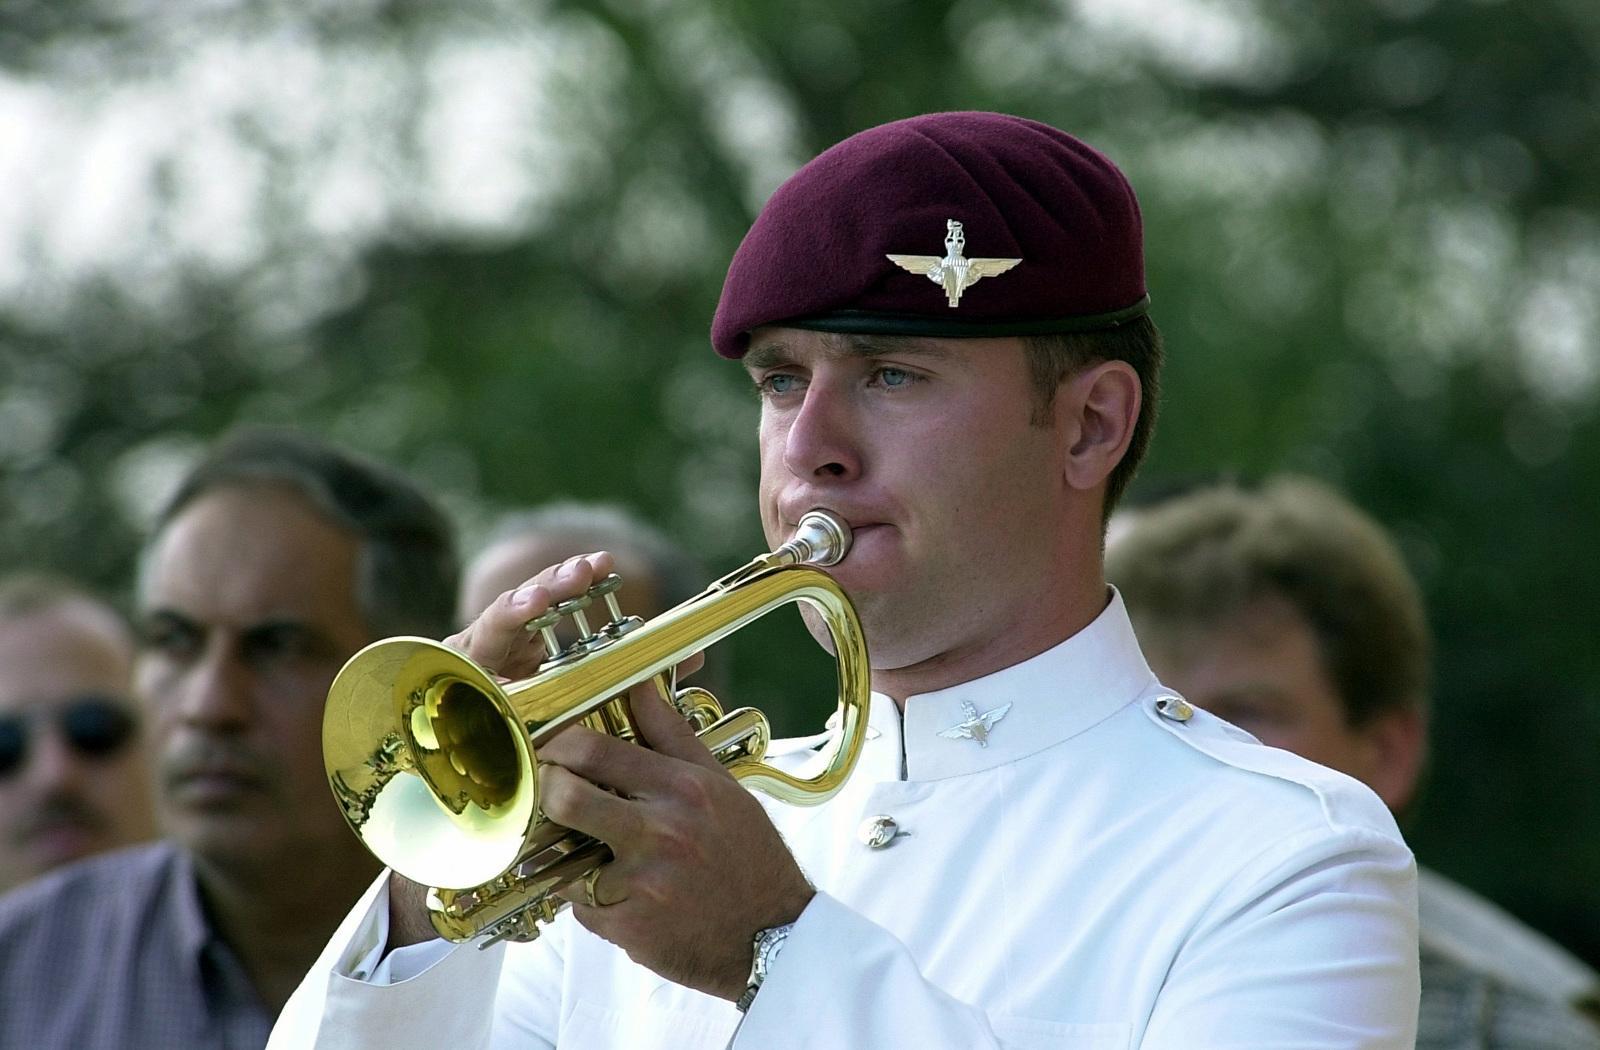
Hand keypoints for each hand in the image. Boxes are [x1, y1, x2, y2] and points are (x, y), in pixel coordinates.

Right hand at [382, 553, 617, 952]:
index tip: (602, 564)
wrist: (473, 841)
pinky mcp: (434, 709)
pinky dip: (469, 669)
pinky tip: (491, 660)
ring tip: (538, 598)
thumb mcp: (584, 728)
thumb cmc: (533, 775)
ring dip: (512, 613)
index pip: (549, 610)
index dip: (572, 584)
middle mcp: (491, 662)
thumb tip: (694, 660)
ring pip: (483, 634)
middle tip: (580, 571)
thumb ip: (628, 692)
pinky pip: (451, 684)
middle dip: (547, 587)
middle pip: (517, 613)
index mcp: (526, 658)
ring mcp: (459, 681)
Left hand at [540, 682, 814, 999]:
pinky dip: (592, 898)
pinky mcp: (627, 926)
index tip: (551, 748)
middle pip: (566, 796)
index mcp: (683, 789)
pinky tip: (622, 895)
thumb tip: (639, 688)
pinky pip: (581, 904)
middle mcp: (661, 832)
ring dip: (568, 852)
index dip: (559, 745)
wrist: (770, 936)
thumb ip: (672, 736)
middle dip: (547, 791)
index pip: (596, 750)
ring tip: (592, 852)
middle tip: (550, 792)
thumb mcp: (720, 786)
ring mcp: (641, 882)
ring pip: (564, 855)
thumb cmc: (747, 856)